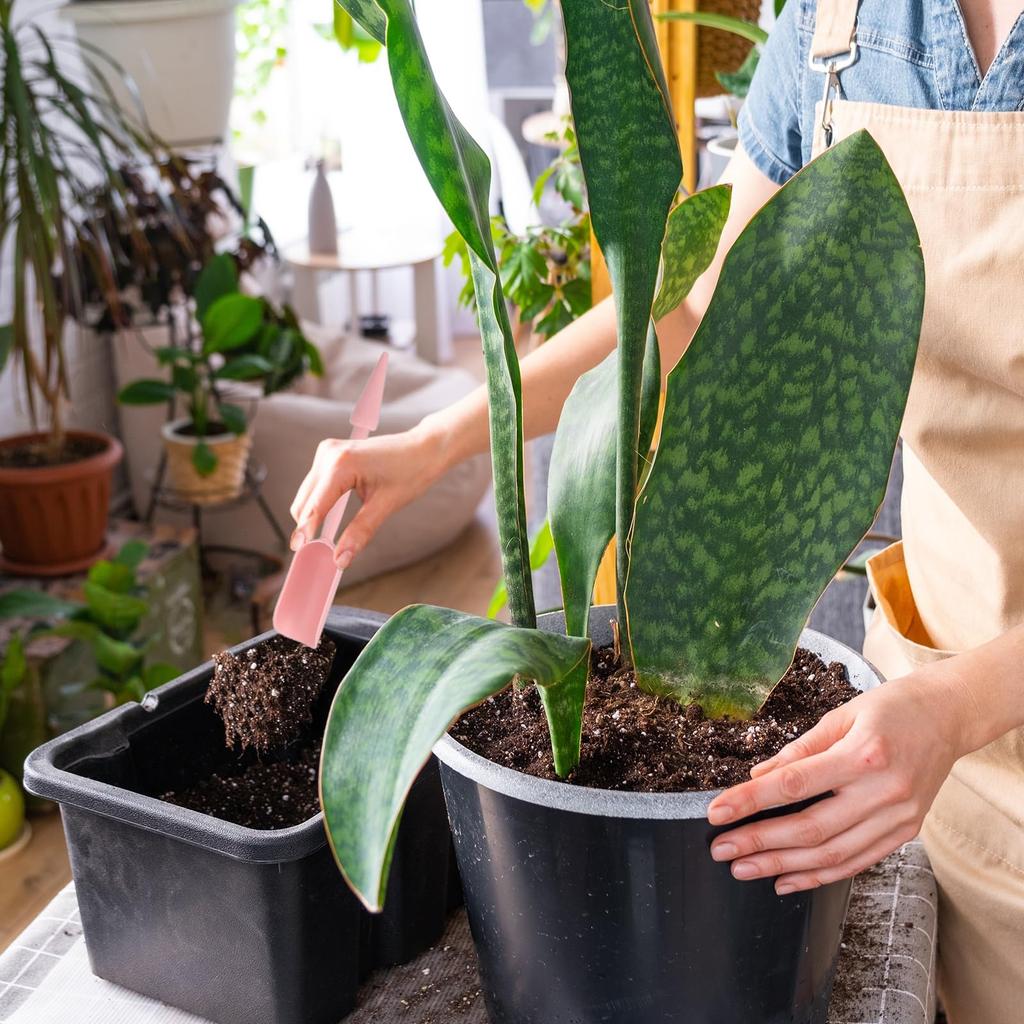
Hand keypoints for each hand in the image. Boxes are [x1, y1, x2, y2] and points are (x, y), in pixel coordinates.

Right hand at [289, 421, 449, 567]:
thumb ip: (360, 533)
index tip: (299, 553)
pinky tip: (334, 516)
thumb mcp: (386, 505)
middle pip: (304, 502)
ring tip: (325, 538)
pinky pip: (316, 486)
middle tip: (316, 553)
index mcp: (340, 465)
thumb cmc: (411, 471)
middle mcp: (328, 454)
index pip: (314, 506)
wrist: (425, 448)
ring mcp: (327, 452)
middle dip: (308, 527)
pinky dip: (320, 503)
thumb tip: (340, 559)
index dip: (305, 532)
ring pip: (306, 495)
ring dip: (313, 515)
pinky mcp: (331, 454)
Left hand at [705, 670, 965, 894]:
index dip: (750, 801)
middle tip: (721, 850)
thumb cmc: (891, 708)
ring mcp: (898, 817)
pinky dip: (819, 875)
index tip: (716, 812)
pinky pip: (857, 862)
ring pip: (833, 854)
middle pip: (811, 828)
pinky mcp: (906, 832)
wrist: (948, 717)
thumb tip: (758, 777)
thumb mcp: (841, 715)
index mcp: (862, 755)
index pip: (794, 784)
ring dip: (783, 866)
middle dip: (760, 842)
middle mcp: (883, 791)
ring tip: (744, 868)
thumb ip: (799, 750)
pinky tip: (787, 879)